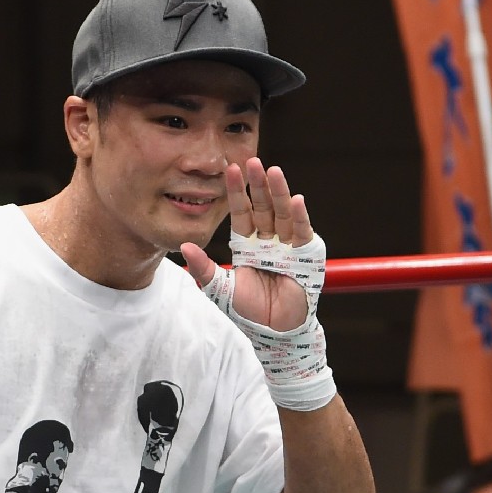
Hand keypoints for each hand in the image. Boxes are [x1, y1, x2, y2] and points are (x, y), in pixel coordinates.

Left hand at [181, 158, 309, 330]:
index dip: (236, 192)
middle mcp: (268, 240)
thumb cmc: (248, 310)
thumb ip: (203, 269)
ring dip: (279, 192)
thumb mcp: (220, 289)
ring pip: (283, 213)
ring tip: (273, 171)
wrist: (273, 331)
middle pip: (263, 206)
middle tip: (252, 160)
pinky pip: (302, 232)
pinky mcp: (305, 255)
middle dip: (257, 184)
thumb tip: (185, 247)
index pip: (241, 212)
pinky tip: (295, 200)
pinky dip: (299, 217)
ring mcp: (288, 246)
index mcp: (247, 243)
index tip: (229, 169)